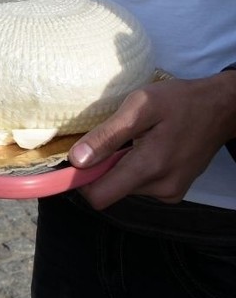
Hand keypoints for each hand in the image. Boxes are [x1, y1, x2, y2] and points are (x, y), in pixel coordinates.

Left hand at [68, 72, 235, 208]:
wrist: (221, 108)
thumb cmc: (179, 101)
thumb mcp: (140, 106)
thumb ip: (108, 135)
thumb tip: (76, 161)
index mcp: (150, 167)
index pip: (99, 197)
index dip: (80, 182)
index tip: (76, 161)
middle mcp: (160, 188)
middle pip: (109, 191)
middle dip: (101, 169)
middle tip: (110, 141)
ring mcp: (169, 193)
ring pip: (123, 188)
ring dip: (118, 168)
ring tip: (133, 141)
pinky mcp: (173, 191)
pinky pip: (138, 186)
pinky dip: (133, 170)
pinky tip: (145, 148)